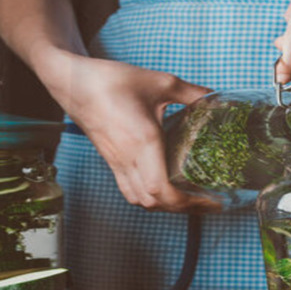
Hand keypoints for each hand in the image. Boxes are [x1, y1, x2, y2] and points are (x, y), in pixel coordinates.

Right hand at [39, 53, 220, 212]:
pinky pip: (129, 190)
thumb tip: (218, 98)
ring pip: (140, 200)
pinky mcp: (111, 161)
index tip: (209, 200)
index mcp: (142, 142)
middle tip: (208, 202)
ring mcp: (117, 162)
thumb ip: (193, 92)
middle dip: (183, 208)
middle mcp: (128, 158)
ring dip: (165, 206)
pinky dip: (149, 197)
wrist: (73, 81)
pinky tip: (165, 188)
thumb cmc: (113, 81)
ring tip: (189, 199)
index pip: (160, 189)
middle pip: (153, 202)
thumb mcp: (161, 82)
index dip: (185, 202)